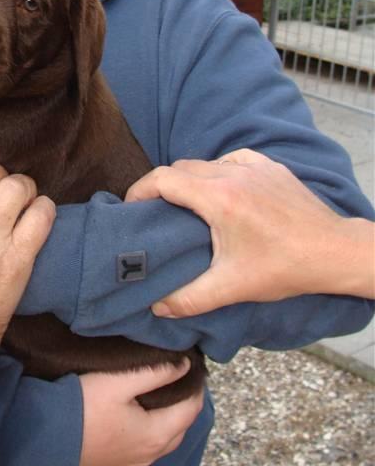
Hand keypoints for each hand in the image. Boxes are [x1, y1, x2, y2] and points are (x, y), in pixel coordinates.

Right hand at [78, 362, 203, 465]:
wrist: (44, 438)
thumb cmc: (84, 405)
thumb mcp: (119, 381)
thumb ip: (156, 372)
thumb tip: (185, 365)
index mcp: (157, 434)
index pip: (192, 408)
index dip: (196, 385)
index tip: (193, 363)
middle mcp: (152, 454)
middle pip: (182, 425)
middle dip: (186, 400)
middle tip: (180, 373)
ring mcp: (135, 462)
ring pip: (166, 437)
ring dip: (171, 415)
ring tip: (164, 389)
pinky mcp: (119, 464)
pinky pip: (150, 444)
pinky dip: (156, 427)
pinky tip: (143, 411)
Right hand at [126, 149, 348, 315]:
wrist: (334, 252)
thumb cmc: (286, 268)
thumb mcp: (233, 287)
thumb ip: (189, 298)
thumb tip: (158, 305)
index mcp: (218, 198)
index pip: (163, 179)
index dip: (139, 190)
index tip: (130, 208)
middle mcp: (232, 174)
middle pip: (180, 168)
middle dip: (161, 186)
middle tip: (153, 211)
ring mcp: (253, 166)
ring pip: (205, 163)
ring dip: (189, 180)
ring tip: (185, 206)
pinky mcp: (270, 167)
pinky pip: (230, 160)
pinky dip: (217, 172)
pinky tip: (221, 194)